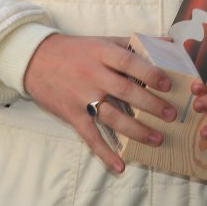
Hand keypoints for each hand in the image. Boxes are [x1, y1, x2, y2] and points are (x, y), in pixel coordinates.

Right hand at [23, 33, 176, 173]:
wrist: (35, 60)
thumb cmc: (75, 50)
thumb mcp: (102, 40)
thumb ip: (133, 43)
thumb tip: (167, 43)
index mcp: (101, 53)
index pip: (129, 63)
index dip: (150, 73)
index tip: (168, 85)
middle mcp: (92, 75)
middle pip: (125, 92)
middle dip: (151, 105)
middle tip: (171, 116)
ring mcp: (81, 97)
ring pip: (112, 117)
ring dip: (136, 130)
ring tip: (157, 139)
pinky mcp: (72, 115)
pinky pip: (90, 136)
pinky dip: (105, 152)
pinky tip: (120, 165)